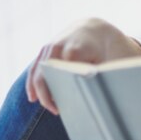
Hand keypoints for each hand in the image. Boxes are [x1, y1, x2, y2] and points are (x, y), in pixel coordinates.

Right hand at [25, 18, 140, 114]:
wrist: (92, 29)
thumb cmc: (103, 48)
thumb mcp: (108, 59)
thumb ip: (102, 76)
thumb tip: (100, 98)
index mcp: (77, 48)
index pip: (65, 69)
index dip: (64, 86)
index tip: (68, 101)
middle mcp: (59, 45)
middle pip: (48, 71)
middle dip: (49, 92)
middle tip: (57, 110)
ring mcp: (49, 46)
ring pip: (38, 70)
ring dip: (39, 90)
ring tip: (50, 108)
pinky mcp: (44, 50)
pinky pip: (34, 68)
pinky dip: (32, 83)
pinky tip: (33, 98)